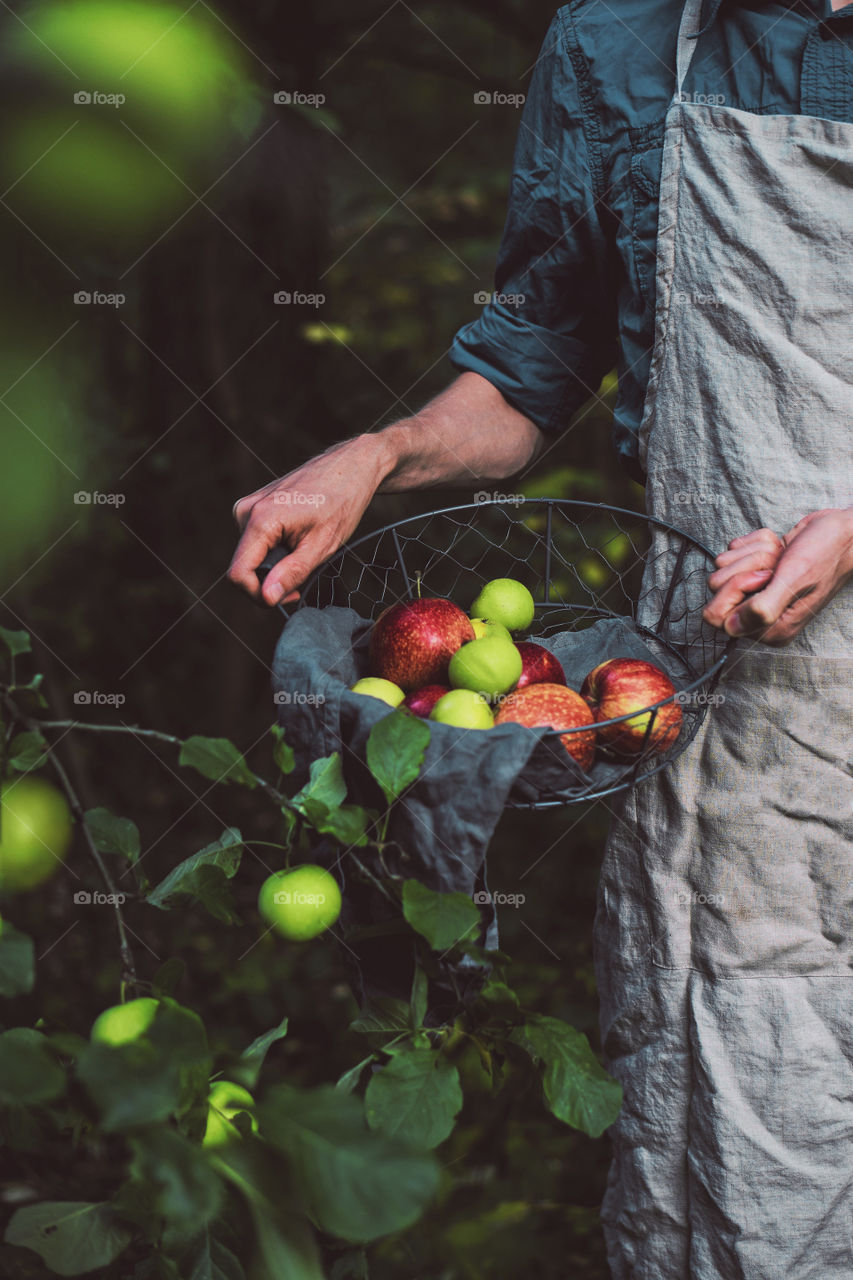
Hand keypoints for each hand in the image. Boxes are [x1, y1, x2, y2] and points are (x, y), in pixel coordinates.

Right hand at [228, 434, 392, 605]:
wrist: (350, 467)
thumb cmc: (341, 503)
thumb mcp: (321, 546)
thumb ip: (291, 573)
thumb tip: (266, 598)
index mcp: (259, 519)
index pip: (238, 574)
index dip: (259, 595)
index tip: (290, 595)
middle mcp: (245, 511)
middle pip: (245, 566)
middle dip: (273, 577)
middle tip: (308, 569)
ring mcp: (247, 506)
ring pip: (252, 556)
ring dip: (277, 562)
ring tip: (306, 546)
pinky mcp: (253, 506)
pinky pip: (257, 542)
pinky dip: (277, 548)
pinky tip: (299, 535)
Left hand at [703, 509, 852, 644]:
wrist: (841, 532)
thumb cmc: (824, 555)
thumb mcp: (794, 582)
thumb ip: (761, 609)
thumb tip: (730, 627)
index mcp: (769, 628)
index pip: (718, 617)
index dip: (735, 591)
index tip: (764, 578)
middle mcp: (758, 614)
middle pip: (716, 588)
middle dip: (745, 568)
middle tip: (774, 567)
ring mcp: (755, 591)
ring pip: (723, 566)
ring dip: (754, 553)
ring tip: (781, 557)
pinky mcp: (752, 569)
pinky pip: (733, 551)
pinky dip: (755, 543)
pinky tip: (779, 548)